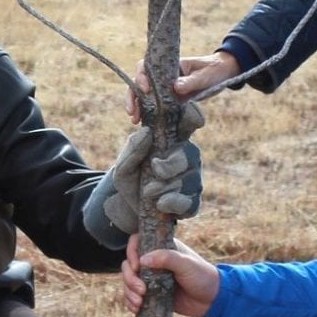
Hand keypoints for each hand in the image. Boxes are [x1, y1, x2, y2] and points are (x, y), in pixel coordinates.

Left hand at [82, 102, 205, 247]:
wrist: (129, 207)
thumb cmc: (130, 179)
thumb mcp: (123, 164)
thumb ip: (133, 148)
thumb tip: (147, 132)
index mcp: (173, 141)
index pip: (188, 122)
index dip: (193, 114)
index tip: (189, 109)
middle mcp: (187, 157)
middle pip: (187, 155)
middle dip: (168, 165)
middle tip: (154, 169)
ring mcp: (193, 180)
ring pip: (187, 180)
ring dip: (164, 187)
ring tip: (148, 192)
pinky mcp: (192, 202)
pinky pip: (190, 202)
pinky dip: (172, 203)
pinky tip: (160, 204)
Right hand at [123, 238, 219, 316]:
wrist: (212, 300)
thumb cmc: (202, 276)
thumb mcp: (186, 264)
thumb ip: (166, 258)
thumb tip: (143, 260)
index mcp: (161, 249)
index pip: (137, 243)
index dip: (131, 252)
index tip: (137, 267)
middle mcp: (154, 262)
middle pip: (128, 265)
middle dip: (129, 278)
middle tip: (141, 290)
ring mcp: (151, 279)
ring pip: (128, 282)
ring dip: (129, 292)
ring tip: (140, 302)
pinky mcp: (151, 295)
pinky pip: (133, 296)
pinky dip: (131, 302)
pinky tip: (137, 308)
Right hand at [128, 52, 240, 119]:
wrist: (223, 73)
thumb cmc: (213, 69)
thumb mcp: (205, 74)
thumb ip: (191, 81)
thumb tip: (175, 87)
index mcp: (168, 65)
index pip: (146, 67)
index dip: (141, 77)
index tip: (144, 89)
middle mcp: (163, 76)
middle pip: (140, 83)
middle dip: (133, 96)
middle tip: (132, 111)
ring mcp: (166, 88)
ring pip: (145, 96)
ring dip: (138, 107)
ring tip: (135, 120)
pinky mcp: (171, 99)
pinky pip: (156, 106)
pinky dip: (149, 114)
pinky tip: (145, 123)